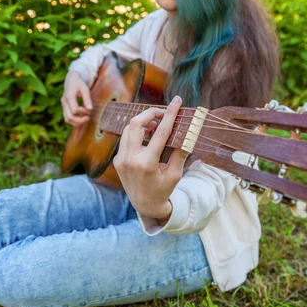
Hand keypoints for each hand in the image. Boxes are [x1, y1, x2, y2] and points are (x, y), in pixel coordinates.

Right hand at [61, 72, 92, 126]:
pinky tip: (81, 118)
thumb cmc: (79, 84)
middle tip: (88, 117)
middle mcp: (64, 102)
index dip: (83, 112)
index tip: (89, 109)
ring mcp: (63, 105)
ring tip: (85, 118)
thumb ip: (87, 99)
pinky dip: (74, 121)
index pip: (75, 110)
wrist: (71, 80)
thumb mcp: (85, 89)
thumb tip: (90, 110)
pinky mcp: (64, 108)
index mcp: (69, 96)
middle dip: (80, 120)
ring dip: (77, 122)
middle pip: (70, 117)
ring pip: (67, 119)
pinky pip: (67, 118)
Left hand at [113, 96, 188, 220]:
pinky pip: (126, 138)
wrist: (144, 205)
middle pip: (136, 123)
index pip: (160, 132)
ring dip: (143, 122)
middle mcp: (130, 160)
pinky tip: (149, 135)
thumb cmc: (163, 190)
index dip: (170, 114)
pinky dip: (138, 132)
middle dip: (151, 113)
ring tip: (158, 124)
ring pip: (129, 128)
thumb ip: (180, 152)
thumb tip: (189, 131)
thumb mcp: (175, 174)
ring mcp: (121, 159)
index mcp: (147, 164)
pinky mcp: (118, 159)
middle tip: (164, 113)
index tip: (177, 101)